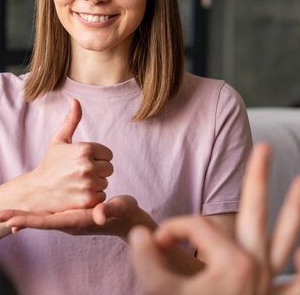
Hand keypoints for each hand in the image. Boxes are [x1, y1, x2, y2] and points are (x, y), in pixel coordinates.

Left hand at [0, 195, 145, 238]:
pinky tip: (23, 212)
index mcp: (76, 221)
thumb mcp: (119, 209)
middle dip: (18, 218)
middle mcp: (68, 222)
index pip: (47, 222)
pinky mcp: (68, 213)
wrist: (129, 219)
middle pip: (38, 221)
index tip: (11, 222)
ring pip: (41, 218)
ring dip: (23, 216)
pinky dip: (34, 214)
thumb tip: (98, 214)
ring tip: (2, 214)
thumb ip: (109, 210)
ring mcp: (67, 219)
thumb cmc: (125, 214)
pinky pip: (47, 215)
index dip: (29, 221)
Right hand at [23, 98, 112, 213]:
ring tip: (77, 183)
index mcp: (84, 149)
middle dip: (97, 171)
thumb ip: (71, 120)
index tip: (81, 161)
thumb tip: (75, 100)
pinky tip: (78, 194)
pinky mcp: (88, 200)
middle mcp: (88, 166)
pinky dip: (93, 197)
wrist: (37, 190)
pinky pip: (102, 196)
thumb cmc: (50, 163)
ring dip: (95, 184)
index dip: (96, 157)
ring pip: (105, 182)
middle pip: (109, 168)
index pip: (108, 154)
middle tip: (79, 173)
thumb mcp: (58, 140)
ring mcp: (88, 184)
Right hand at [129, 143, 299, 294]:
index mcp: (232, 262)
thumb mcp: (157, 289)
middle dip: (258, 178)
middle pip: (258, 213)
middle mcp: (257, 266)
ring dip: (295, 211)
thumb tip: (144, 233)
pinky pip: (294, 280)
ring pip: (287, 237)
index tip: (155, 247)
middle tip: (266, 148)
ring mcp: (268, 282)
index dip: (171, 230)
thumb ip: (145, 255)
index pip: (196, 226)